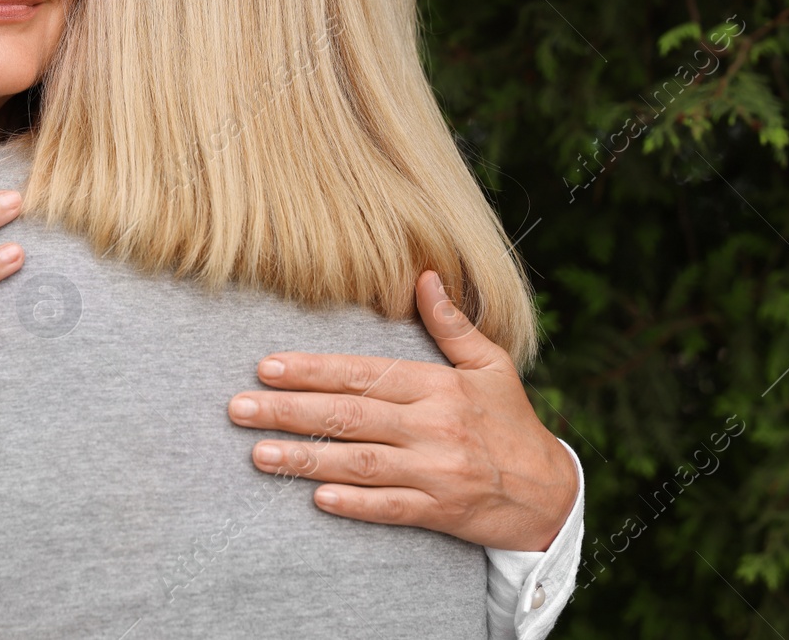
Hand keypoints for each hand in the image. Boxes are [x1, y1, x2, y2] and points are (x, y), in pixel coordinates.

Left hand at [227, 270, 577, 551]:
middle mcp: (435, 426)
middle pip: (351, 416)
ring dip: (306, 458)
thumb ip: (451, 324)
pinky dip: (354, 503)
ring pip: (361, 463)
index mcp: (440, 386)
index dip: (314, 369)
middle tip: (239, 408)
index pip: (365, 373)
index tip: (267, 365)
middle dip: (290, 411)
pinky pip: (390, 508)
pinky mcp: (439, 512)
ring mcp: (436, 472)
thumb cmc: (511, 422)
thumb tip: (424, 275)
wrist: (550, 492)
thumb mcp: (490, 365)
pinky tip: (316, 498)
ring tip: (257, 454)